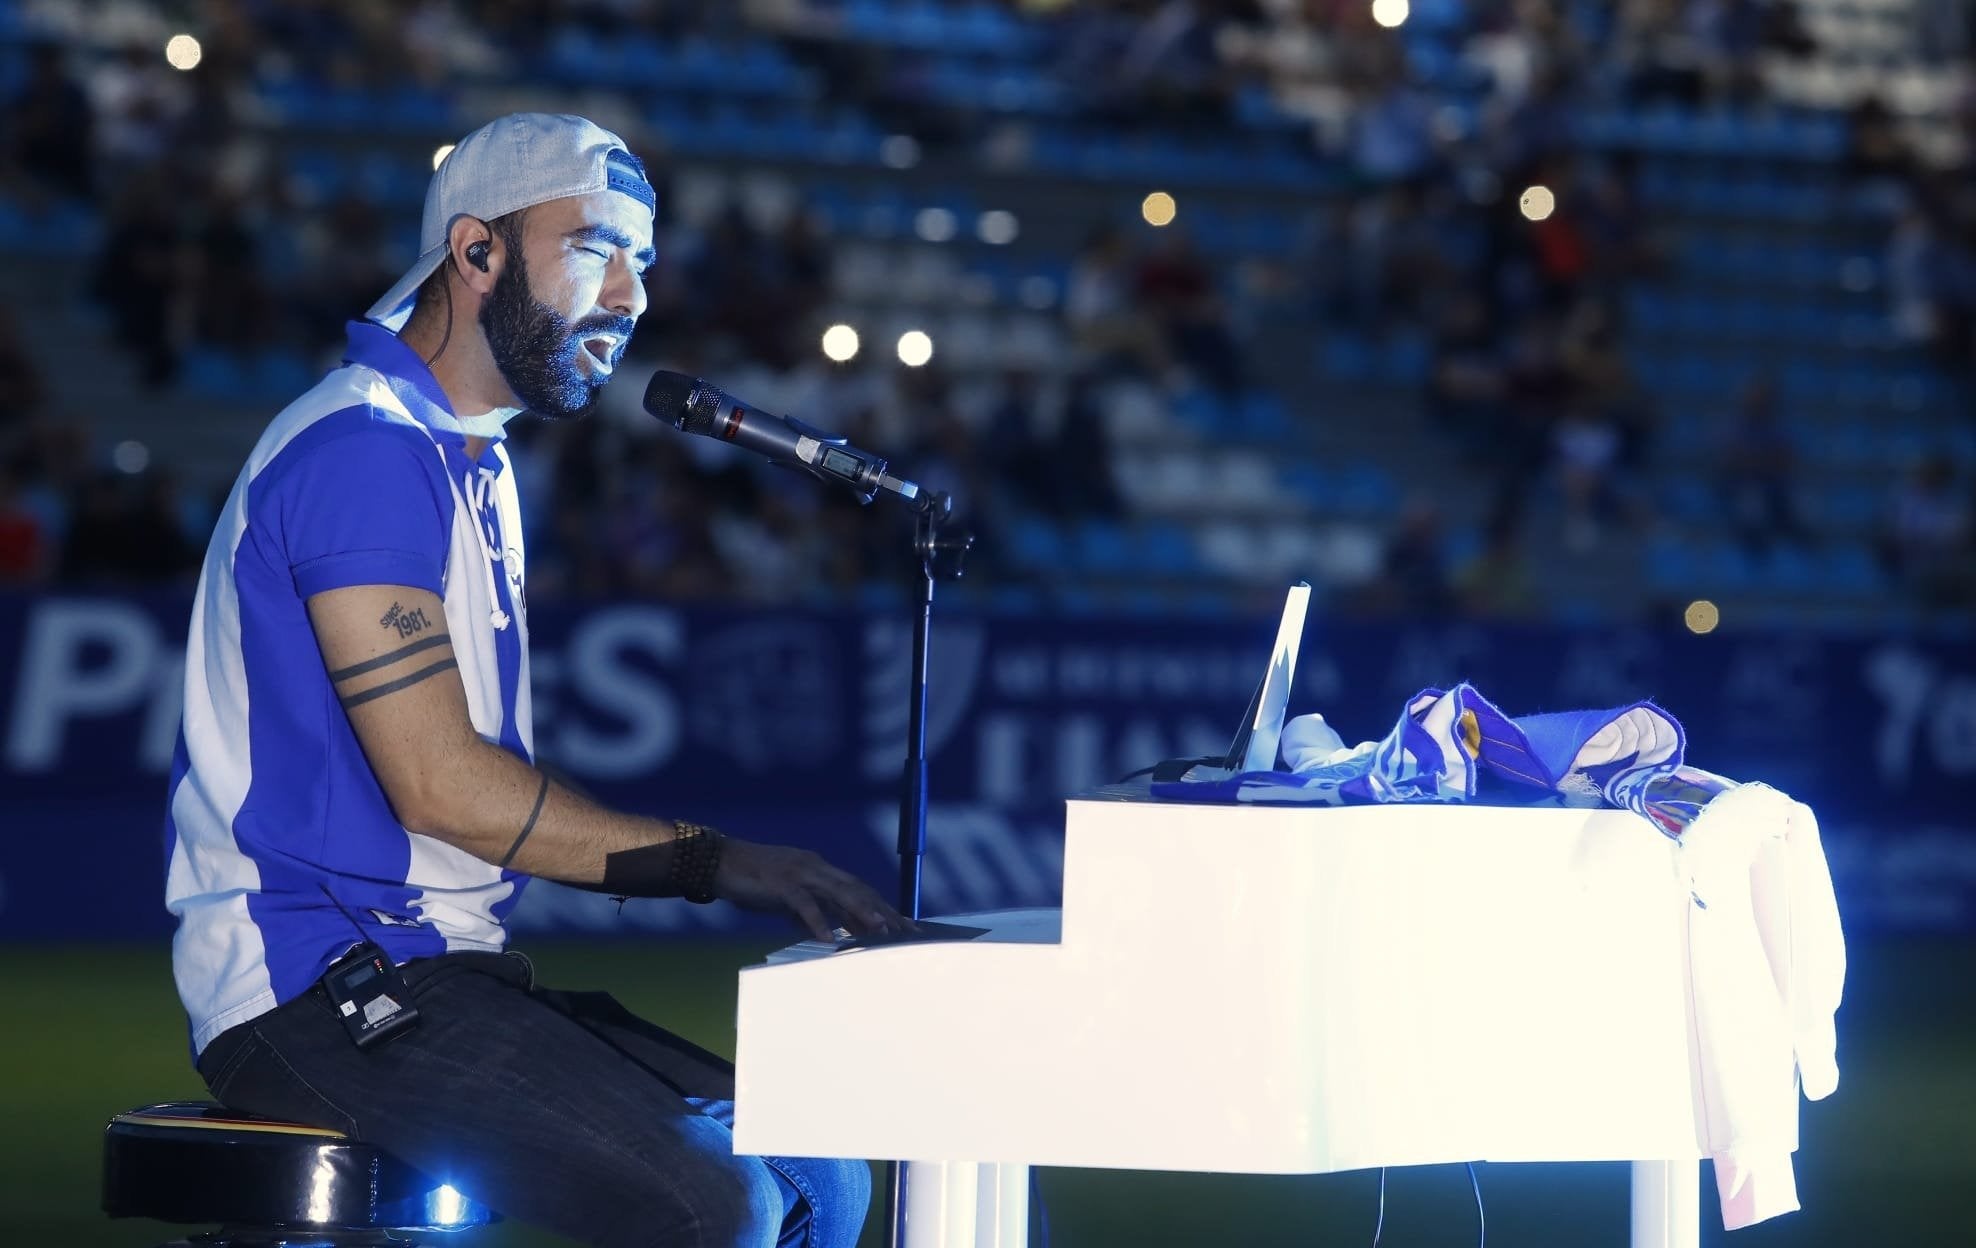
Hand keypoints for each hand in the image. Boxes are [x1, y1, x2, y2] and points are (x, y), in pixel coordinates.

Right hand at [712, 838, 908, 941]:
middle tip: (904, 929)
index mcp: (819, 869)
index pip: (858, 887)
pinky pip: (804, 905)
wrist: (719, 862)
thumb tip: (826, 931)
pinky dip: (818, 922)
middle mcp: (815, 867)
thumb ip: (808, 910)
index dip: (881, 904)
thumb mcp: (787, 897)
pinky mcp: (781, 884)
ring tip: (881, 930)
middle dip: (883, 909)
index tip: (902, 922)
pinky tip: (829, 939)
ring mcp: (800, 873)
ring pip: (839, 892)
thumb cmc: (753, 881)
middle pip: (857, 888)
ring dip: (862, 911)